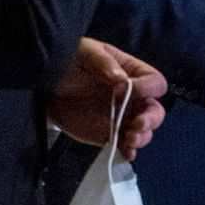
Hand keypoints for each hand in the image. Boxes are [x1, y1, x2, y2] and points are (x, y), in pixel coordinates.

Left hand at [48, 38, 166, 160]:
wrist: (48, 86)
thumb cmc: (71, 61)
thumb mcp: (87, 52)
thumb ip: (104, 62)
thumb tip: (122, 80)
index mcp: (132, 72)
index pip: (154, 82)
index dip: (145, 88)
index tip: (121, 91)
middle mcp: (132, 96)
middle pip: (156, 110)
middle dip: (151, 119)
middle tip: (137, 124)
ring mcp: (122, 116)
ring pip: (144, 131)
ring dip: (141, 137)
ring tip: (128, 139)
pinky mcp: (109, 133)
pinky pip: (124, 144)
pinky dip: (128, 151)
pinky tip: (125, 152)